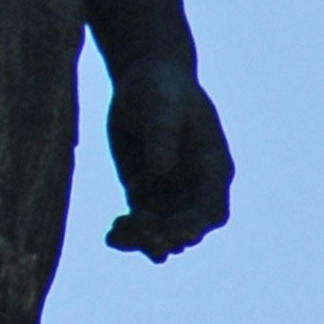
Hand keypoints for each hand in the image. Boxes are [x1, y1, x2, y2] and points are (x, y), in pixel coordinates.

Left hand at [105, 56, 232, 258]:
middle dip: (164, 237)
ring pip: (163, 235)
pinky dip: (129, 235)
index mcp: (212, 167)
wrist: (143, 81)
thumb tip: (161, 171)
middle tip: (135, 225)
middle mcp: (195, 187)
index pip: (212, 211)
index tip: (164, 226)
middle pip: (188, 232)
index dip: (192, 225)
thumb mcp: (161, 104)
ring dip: (143, 242)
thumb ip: (163, 134)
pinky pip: (141, 225)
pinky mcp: (145, 194)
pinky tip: (111, 235)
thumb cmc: (161, 88)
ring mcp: (171, 194)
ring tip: (117, 235)